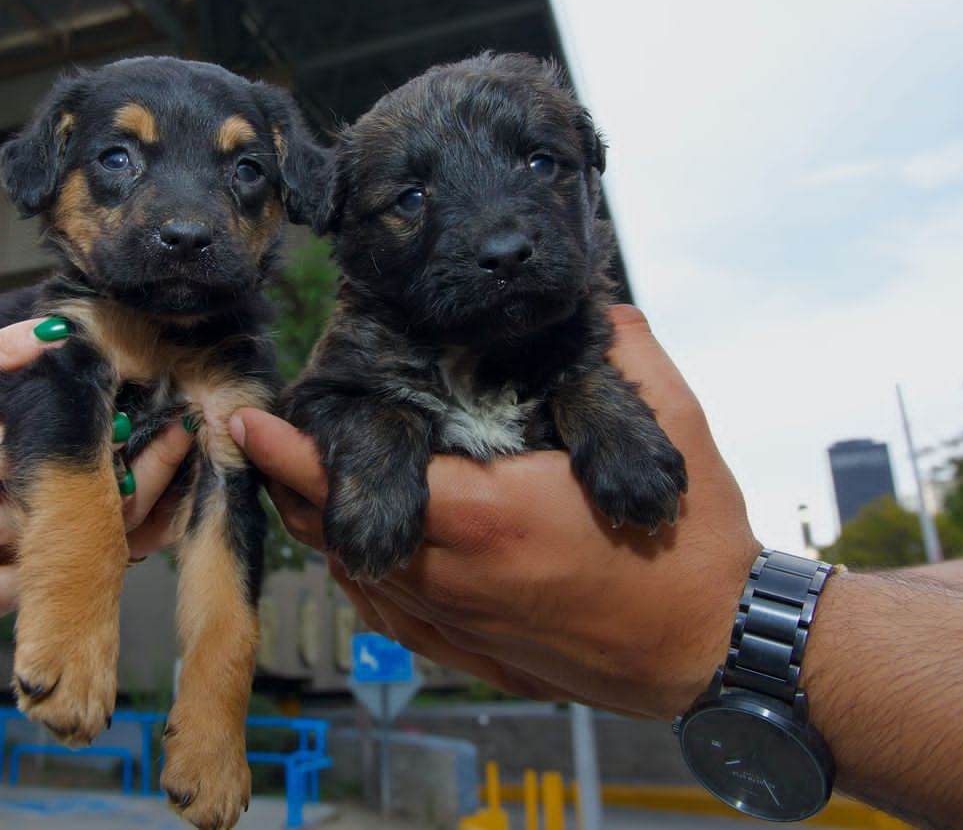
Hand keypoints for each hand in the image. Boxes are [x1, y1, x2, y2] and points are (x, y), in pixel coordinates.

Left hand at [236, 304, 760, 719]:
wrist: (713, 652)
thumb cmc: (689, 550)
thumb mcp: (671, 430)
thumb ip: (625, 357)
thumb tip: (597, 309)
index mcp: (485, 519)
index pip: (361, 484)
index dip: (294, 454)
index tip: (250, 420)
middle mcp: (455, 580)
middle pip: (337, 535)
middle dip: (295, 486)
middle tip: (267, 443)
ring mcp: (461, 625)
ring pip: (359, 578)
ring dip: (325, 531)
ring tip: (303, 484)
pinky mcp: (475, 653)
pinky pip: (392, 615)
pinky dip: (364, 578)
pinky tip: (365, 552)